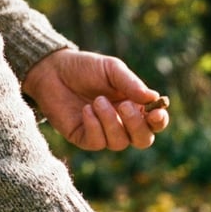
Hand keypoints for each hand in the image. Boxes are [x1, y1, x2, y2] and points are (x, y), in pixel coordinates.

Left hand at [22, 49, 169, 150]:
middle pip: (143, 140)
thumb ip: (131, 83)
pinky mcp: (85, 139)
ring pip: (120, 143)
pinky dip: (94, 126)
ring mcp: (104, 134)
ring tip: (97, 101)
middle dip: (136, 126)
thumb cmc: (85, 68)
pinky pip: (98, 142)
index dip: (159, 122)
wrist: (51, 70)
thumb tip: (153, 97)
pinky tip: (86, 110)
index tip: (155, 113)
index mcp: (136, 108)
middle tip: (124, 106)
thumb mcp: (111, 69)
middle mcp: (123, 124)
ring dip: (111, 122)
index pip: (155, 124)